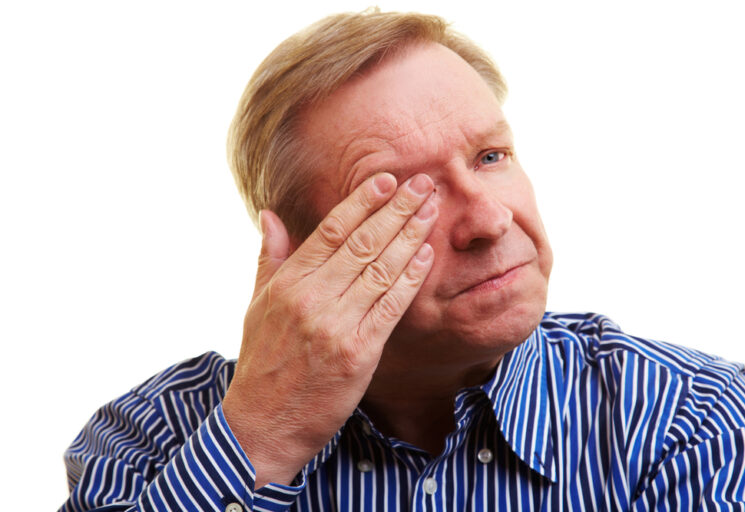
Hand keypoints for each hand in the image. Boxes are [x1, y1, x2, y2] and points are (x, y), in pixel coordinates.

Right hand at [221, 172, 436, 487]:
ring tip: (431, 210)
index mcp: (288, 284)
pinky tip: (426, 255)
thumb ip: (270, 257)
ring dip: (410, 236)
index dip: (362, 202)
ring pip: (381, 269)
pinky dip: (410, 278)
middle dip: (396, 209)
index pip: (331, 231)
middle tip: (423, 183)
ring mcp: (337, 326)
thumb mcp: (256, 305)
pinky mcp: (359, 353)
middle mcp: (312, 299)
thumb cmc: (262, 362)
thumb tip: (270, 214)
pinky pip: (390, 307)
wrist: (264, 423)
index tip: (386, 180)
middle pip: (362, 243)